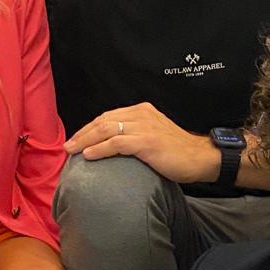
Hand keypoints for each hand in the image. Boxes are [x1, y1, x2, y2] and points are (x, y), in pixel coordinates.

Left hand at [64, 104, 219, 184]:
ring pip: (106, 130)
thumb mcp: (154, 137)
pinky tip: (89, 156)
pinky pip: (116, 143)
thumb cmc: (178, 152)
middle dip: (83, 134)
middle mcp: (141, 115)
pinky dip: (99, 149)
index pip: (108, 117)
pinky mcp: (147, 141)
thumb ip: (135, 136)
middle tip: (68, 147)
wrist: (201, 158)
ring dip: (85, 141)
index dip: (89, 128)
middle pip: (103, 121)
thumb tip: (112, 147)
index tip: (77, 140)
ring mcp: (144, 127)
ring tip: (73, 151)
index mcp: (142, 111)